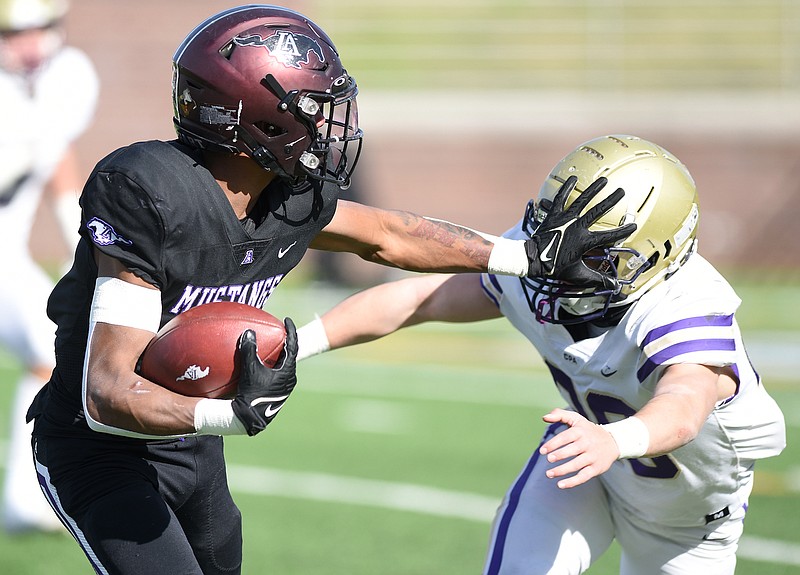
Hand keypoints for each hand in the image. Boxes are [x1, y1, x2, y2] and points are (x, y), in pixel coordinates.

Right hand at [231, 318, 297, 435]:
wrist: (249, 418)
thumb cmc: (251, 393)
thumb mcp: (250, 369)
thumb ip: (249, 349)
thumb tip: (249, 332)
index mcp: (288, 371)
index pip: (293, 345)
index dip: (291, 331)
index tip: (287, 320)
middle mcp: (290, 379)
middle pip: (290, 355)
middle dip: (285, 342)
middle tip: (278, 331)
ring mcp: (284, 387)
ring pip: (283, 365)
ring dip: (278, 355)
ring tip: (270, 346)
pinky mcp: (277, 393)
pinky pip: (277, 373)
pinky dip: (271, 365)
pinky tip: (260, 364)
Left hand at [524, 176, 635, 284]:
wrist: (533, 260)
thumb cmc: (555, 267)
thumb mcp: (577, 274)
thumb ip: (597, 279)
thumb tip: (614, 286)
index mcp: (584, 241)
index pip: (609, 236)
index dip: (622, 231)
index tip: (634, 225)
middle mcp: (577, 227)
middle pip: (597, 211)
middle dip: (611, 200)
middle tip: (621, 191)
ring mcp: (564, 219)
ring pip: (582, 200)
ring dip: (594, 189)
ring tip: (604, 180)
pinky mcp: (553, 215)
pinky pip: (560, 198)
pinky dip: (566, 188)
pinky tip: (574, 178)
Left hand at [538, 408, 618, 488]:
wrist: (613, 441)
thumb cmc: (588, 430)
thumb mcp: (576, 419)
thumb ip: (560, 415)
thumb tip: (544, 417)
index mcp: (581, 431)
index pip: (566, 437)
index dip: (553, 443)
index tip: (542, 450)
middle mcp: (587, 444)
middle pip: (572, 450)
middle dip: (560, 455)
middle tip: (549, 459)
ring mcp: (592, 457)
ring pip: (577, 465)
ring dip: (562, 470)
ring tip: (549, 474)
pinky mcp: (596, 468)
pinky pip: (584, 476)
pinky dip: (573, 482)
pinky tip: (560, 485)